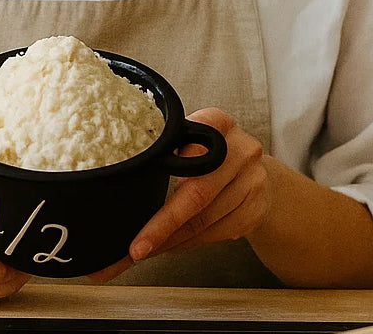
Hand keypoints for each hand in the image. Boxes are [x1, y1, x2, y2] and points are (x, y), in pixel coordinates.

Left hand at [89, 108, 269, 282]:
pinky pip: (218, 234)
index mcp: (217, 122)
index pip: (188, 155)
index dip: (162, 185)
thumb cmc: (208, 149)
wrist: (254, 166)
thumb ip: (165, 147)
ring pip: (206, 221)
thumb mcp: (190, 134)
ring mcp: (253, 181)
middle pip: (197, 195)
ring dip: (172, 240)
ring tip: (145, 250)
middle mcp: (240, 149)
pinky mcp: (256, 209)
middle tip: (134, 249)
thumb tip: (117, 176)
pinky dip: (190, 242)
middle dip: (162, 227)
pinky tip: (172, 245)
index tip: (137, 207)